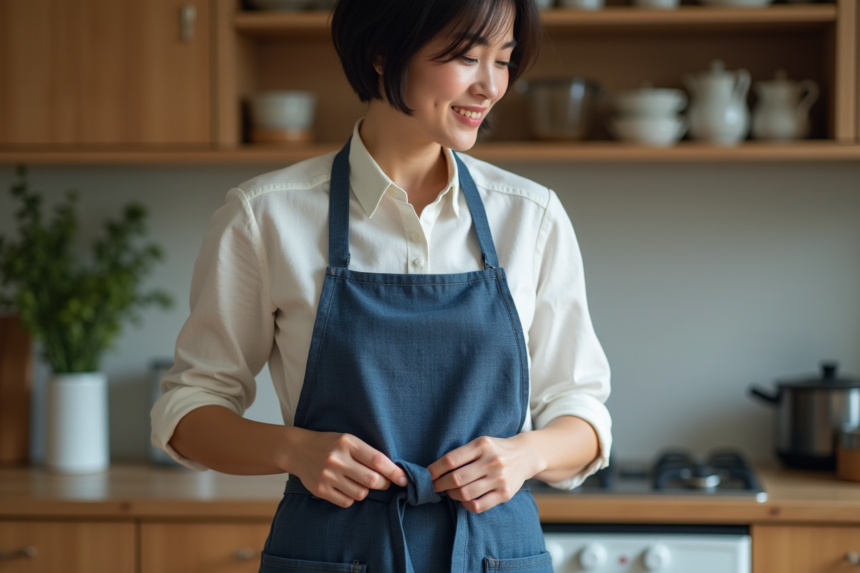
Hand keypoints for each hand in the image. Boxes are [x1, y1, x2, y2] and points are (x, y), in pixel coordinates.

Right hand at [288, 428, 407, 508]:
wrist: (298, 450)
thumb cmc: (329, 444)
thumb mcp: (348, 440)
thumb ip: (367, 453)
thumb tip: (393, 471)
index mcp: (348, 443)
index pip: (377, 460)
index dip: (394, 472)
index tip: (404, 479)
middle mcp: (337, 459)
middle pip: (372, 480)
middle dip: (383, 484)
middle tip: (384, 483)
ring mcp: (328, 476)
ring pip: (361, 493)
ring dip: (366, 491)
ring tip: (360, 482)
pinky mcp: (320, 490)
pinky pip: (347, 501)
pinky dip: (351, 498)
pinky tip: (347, 488)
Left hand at [427, 434, 543, 513]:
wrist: (526, 455)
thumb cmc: (495, 449)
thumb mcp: (480, 443)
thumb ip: (462, 454)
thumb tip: (434, 470)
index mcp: (482, 445)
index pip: (451, 460)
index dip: (434, 470)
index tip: (427, 475)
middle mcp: (491, 461)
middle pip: (456, 479)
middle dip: (439, 485)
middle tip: (434, 486)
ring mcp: (499, 479)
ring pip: (465, 494)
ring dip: (451, 495)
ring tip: (449, 491)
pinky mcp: (505, 494)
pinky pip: (478, 505)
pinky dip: (466, 505)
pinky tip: (464, 499)